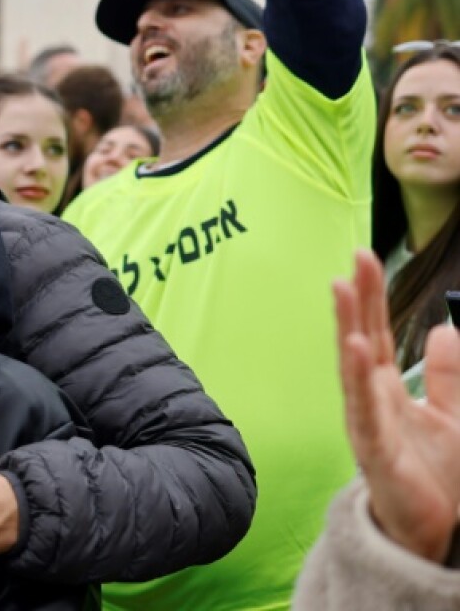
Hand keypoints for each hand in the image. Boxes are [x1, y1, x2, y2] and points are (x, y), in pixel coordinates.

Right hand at [334, 249, 459, 562]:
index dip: (372, 296)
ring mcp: (369, 425)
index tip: (364, 257)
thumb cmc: (437, 479)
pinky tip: (355, 349)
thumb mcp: (454, 416)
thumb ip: (447, 375)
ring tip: (343, 290)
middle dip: (357, 300)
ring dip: (347, 327)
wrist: (436, 534)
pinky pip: (365, 411)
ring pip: (354, 369)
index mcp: (389, 390)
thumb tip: (443, 330)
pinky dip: (357, 379)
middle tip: (354, 259)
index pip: (377, 333)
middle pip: (361, 340)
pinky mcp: (376, 453)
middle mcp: (372, 401)